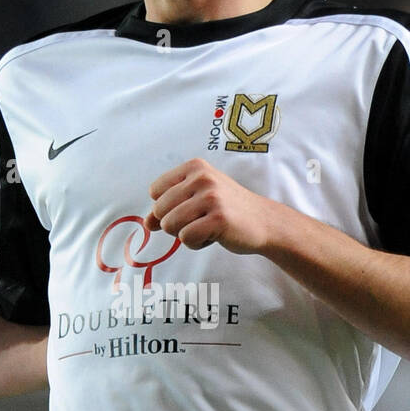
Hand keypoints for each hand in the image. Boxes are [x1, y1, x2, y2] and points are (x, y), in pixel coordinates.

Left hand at [145, 158, 272, 253]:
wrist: (263, 221)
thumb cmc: (226, 210)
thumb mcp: (196, 199)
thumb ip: (168, 208)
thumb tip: (146, 223)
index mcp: (194, 167)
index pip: (155, 191)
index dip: (167, 207)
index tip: (190, 208)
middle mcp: (202, 177)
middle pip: (159, 210)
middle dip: (175, 223)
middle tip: (201, 220)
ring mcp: (211, 197)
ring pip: (169, 225)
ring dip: (185, 234)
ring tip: (207, 227)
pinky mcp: (218, 219)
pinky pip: (186, 238)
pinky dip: (196, 244)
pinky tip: (214, 236)